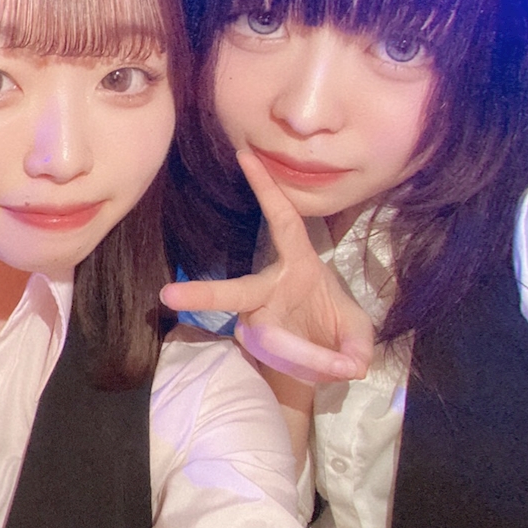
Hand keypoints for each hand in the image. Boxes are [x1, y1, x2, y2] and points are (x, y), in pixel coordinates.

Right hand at [161, 151, 373, 382]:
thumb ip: (359, 344)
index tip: (246, 157)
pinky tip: (330, 370)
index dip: (266, 191)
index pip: (282, 221)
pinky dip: (309, 367)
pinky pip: (278, 360)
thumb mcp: (358, 332)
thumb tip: (353, 367)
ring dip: (302, 355)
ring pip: (267, 340)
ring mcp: (258, 323)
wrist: (321, 360)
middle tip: (169, 296)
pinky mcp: (258, 350)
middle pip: (236, 292)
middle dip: (204, 295)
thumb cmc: (335, 328)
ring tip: (337, 366)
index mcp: (298, 264)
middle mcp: (269, 291)